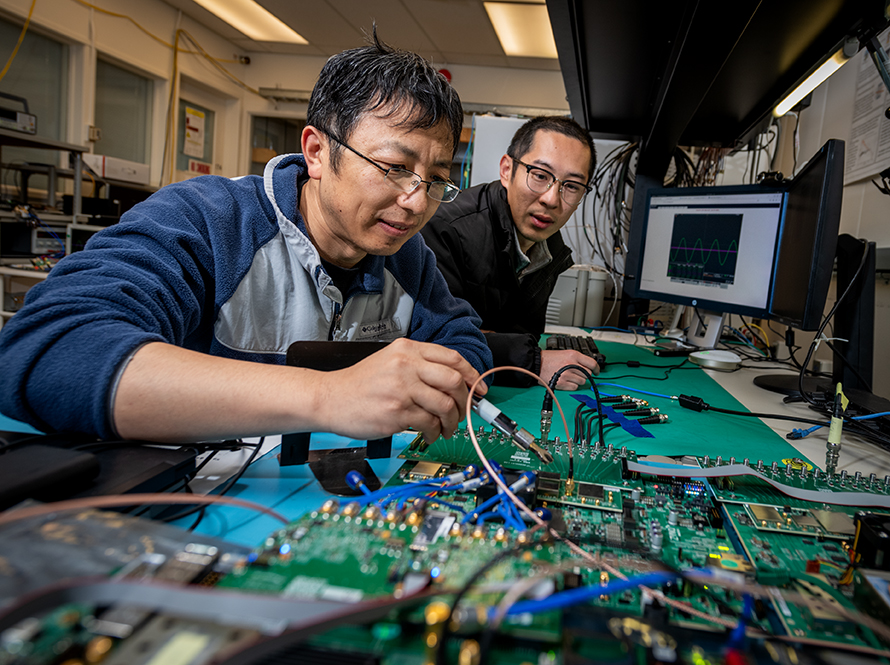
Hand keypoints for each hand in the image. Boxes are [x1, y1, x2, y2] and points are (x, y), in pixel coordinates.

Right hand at [318, 338, 485, 442]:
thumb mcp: (390, 362)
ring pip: (445, 405)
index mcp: (407, 349)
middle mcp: (406, 365)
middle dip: (465, 401)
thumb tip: (457, 384)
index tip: (480, 389)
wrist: (329, 398)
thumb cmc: (360, 384)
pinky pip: (430, 423)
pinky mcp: (397, 411)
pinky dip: (435, 432)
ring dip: (452, 421)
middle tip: (464, 412)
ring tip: (445, 428)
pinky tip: (429, 434)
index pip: (452, 358)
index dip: (472, 375)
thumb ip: (420, 368)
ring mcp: (401, 388)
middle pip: (454, 381)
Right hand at [540, 349, 599, 389]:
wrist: (536, 363)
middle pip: (588, 374)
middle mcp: (571, 364)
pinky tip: (565, 380)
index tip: (597, 372)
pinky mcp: (562, 383)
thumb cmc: (550, 358)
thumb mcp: (566, 353)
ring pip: (582, 381)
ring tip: (568, 376)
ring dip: (577, 380)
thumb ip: (578, 359)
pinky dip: (571, 385)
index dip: (597, 369)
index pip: (592, 363)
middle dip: (584, 374)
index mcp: (573, 355)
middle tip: (576, 373)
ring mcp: (567, 374)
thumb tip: (589, 367)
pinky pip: (574, 387)